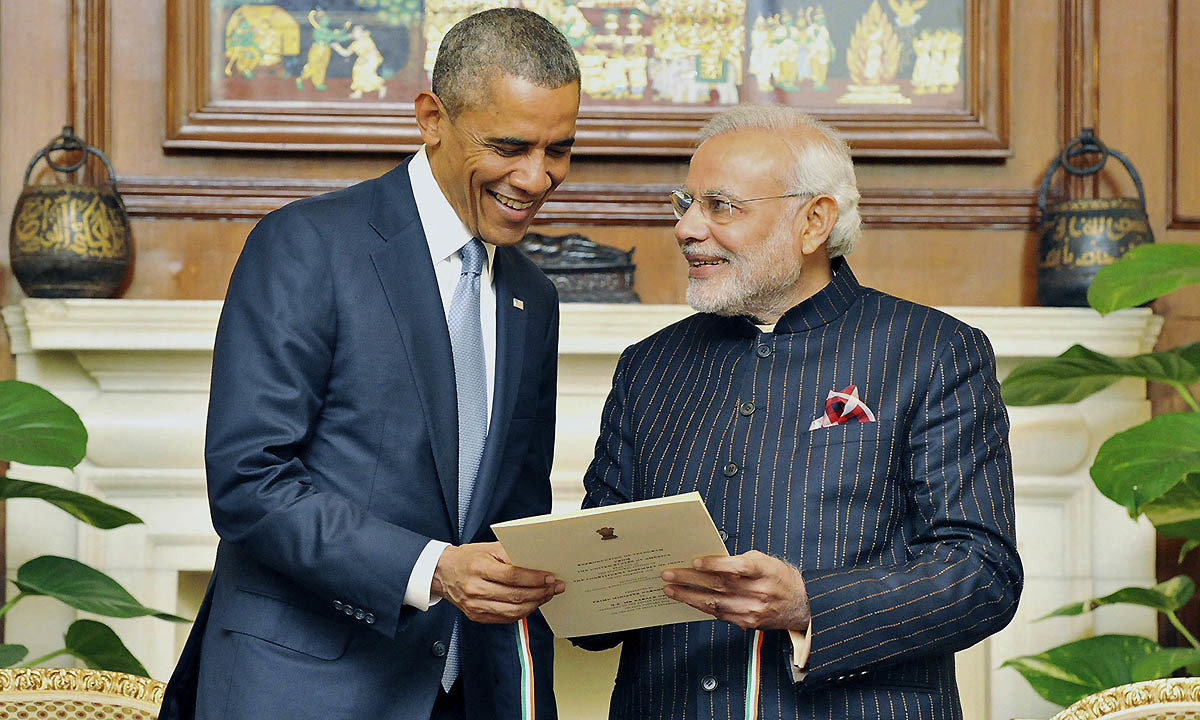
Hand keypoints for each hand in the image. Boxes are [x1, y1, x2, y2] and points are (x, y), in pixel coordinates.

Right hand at [432, 542, 564, 623]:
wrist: (443, 572)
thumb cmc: (468, 558)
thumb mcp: (489, 548)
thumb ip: (511, 555)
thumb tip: (536, 562)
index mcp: (478, 568)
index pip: (512, 576)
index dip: (534, 578)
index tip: (550, 577)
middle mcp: (476, 589)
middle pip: (515, 596)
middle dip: (540, 592)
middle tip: (555, 587)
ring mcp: (475, 606)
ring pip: (512, 611)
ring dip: (534, 604)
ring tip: (546, 596)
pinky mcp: (477, 616)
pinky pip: (505, 618)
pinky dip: (522, 612)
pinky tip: (531, 603)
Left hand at [661, 550, 809, 631]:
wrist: (800, 605)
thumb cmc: (780, 578)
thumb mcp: (765, 561)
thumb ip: (740, 561)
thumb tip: (710, 561)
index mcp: (764, 571)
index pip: (738, 567)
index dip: (716, 564)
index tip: (696, 561)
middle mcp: (759, 592)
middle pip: (720, 585)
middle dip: (690, 579)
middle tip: (669, 574)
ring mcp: (752, 610)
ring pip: (715, 603)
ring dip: (689, 596)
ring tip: (670, 589)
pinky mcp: (748, 623)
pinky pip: (719, 614)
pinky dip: (701, 606)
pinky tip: (687, 600)